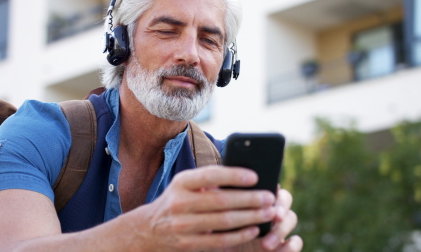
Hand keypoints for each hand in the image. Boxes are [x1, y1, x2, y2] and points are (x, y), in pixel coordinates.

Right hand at [119, 165, 278, 250]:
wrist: (150, 228)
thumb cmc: (179, 199)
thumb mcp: (187, 184)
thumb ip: (210, 179)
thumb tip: (247, 177)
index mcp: (182, 182)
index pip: (210, 175)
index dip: (233, 175)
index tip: (255, 176)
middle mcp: (180, 203)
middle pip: (221, 201)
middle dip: (249, 199)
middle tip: (270, 197)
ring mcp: (183, 225)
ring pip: (223, 222)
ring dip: (250, 217)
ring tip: (268, 213)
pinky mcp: (188, 244)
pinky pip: (219, 241)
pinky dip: (239, 235)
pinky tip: (253, 229)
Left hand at [211, 187, 302, 251]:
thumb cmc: (219, 236)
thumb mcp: (215, 220)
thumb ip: (217, 204)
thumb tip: (209, 189)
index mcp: (255, 199)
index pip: (269, 185)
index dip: (271, 190)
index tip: (267, 196)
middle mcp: (269, 210)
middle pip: (285, 199)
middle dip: (281, 207)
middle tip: (275, 216)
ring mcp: (279, 227)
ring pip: (291, 218)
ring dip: (281, 230)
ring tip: (266, 244)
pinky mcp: (284, 246)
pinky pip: (296, 242)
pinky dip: (292, 245)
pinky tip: (285, 249)